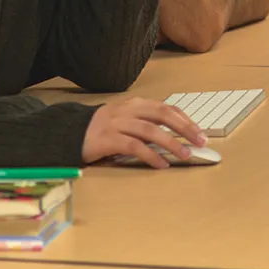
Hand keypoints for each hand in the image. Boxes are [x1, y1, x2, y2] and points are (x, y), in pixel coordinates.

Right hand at [80, 97, 205, 169]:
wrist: (67, 134)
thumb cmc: (101, 131)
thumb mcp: (125, 121)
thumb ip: (146, 125)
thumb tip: (175, 139)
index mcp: (134, 104)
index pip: (166, 108)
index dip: (185, 120)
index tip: (200, 132)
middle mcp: (127, 110)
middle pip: (162, 114)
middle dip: (185, 128)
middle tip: (201, 141)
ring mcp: (116, 123)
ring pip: (150, 130)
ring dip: (171, 143)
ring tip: (185, 154)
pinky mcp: (106, 139)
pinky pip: (133, 146)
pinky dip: (150, 155)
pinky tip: (161, 164)